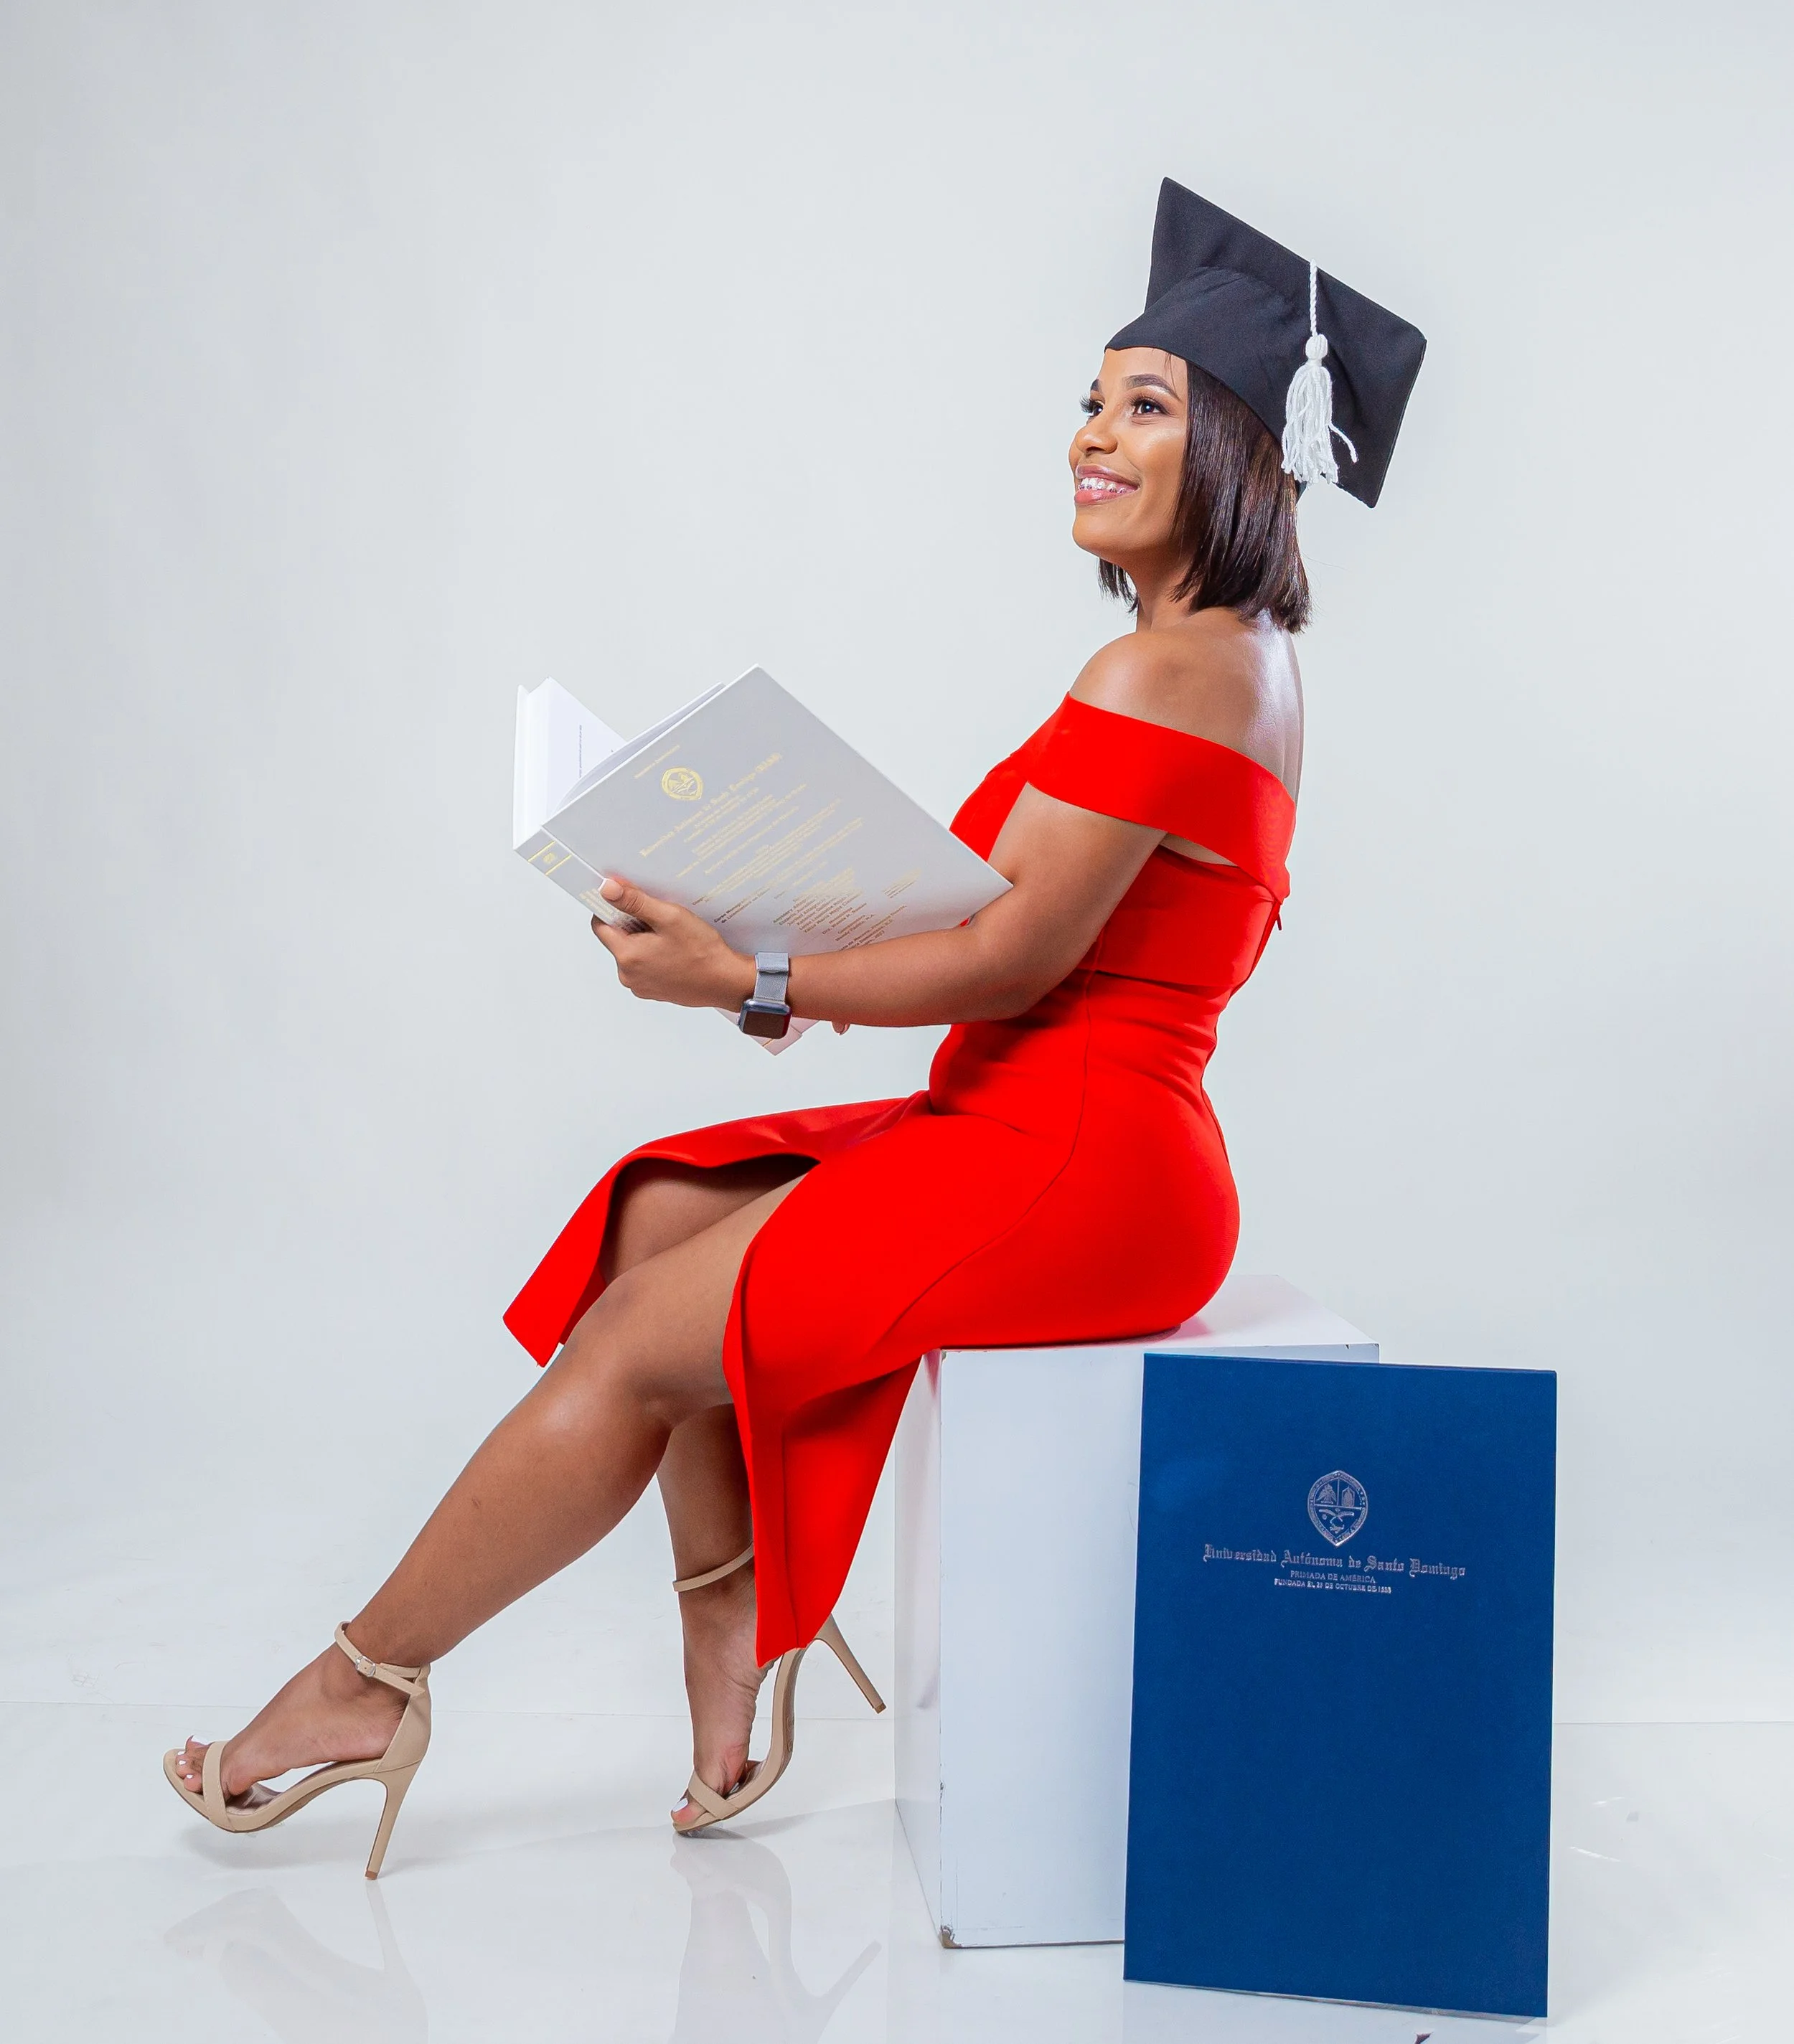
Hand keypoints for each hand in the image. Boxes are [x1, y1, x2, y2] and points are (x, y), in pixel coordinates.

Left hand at [590, 881, 754, 1010]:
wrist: (726, 982)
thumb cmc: (702, 952)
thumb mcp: (669, 917)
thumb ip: (635, 901)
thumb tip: (607, 889)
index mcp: (627, 956)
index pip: (600, 925)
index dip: (612, 909)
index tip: (630, 902)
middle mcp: (627, 975)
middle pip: (617, 939)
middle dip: (633, 925)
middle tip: (660, 919)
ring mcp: (639, 986)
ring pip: (631, 953)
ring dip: (644, 941)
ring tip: (671, 937)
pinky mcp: (652, 991)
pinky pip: (644, 967)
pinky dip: (653, 956)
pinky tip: (674, 951)